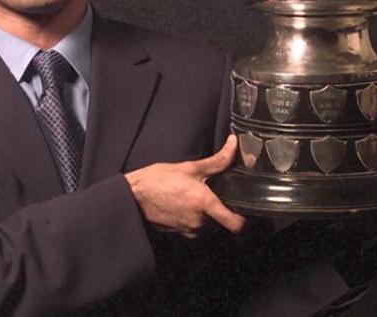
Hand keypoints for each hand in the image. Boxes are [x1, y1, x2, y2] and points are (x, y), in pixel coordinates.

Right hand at [124, 134, 245, 237]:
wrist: (132, 197)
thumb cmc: (157, 180)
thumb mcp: (189, 167)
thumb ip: (217, 160)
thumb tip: (233, 144)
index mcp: (205, 204)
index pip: (236, 224)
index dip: (244, 218)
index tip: (244, 206)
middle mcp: (200, 222)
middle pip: (223, 221)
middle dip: (221, 208)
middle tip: (214, 192)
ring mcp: (190, 230)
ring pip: (210, 224)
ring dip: (208, 213)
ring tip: (196, 195)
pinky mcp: (180, 233)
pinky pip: (196, 227)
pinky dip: (196, 217)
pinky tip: (185, 203)